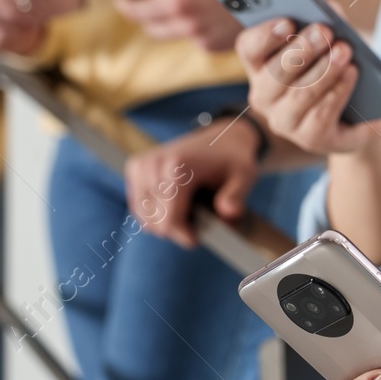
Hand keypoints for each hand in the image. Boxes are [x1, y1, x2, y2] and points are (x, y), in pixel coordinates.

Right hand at [124, 115, 262, 247]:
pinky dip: (154, 214)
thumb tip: (229, 213)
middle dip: (176, 230)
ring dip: (165, 223)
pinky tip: (172, 208)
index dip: (184, 236)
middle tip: (195, 226)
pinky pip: (138, 207)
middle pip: (156, 221)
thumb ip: (236, 197)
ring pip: (145, 217)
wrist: (222, 138)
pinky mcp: (136, 167)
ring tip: (187, 216)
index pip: (169, 219)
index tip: (196, 240)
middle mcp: (154, 163)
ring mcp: (142, 164)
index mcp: (177, 166)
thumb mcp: (244, 177)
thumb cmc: (234, 160)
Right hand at [240, 17, 371, 154]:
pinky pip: (321, 115)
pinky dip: (338, 91)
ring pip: (300, 94)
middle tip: (325, 31)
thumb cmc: (335, 70)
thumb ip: (326, 22)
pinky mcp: (309, 139)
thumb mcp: (330, 43)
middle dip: (303, 50)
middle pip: (275, 72)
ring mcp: (283, 121)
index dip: (266, 35)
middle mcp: (263, 96)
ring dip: (325, 70)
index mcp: (260, 66)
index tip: (288, 21)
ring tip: (345, 51)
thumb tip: (328, 9)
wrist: (357, 116)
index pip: (249, 47)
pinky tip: (351, 74)